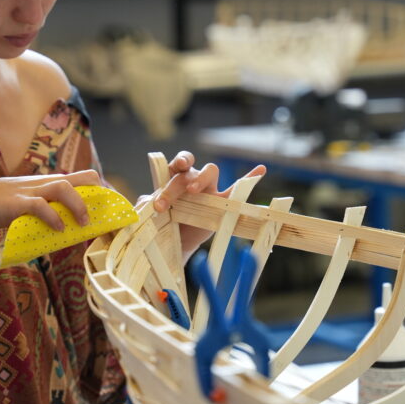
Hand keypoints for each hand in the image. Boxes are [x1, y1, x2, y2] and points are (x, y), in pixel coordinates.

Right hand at [0, 169, 101, 230]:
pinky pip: (39, 205)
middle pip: (81, 178)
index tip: (111, 207)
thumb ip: (48, 213)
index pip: (83, 178)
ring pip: (62, 187)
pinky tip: (58, 228)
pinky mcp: (16, 203)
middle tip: (102, 216)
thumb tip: (67, 231)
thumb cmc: (2, 207)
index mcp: (48, 184)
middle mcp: (43, 183)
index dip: (100, 191)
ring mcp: (30, 191)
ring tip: (83, 223)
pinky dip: (52, 217)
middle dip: (97, 196)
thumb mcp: (30, 207)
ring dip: (77, 205)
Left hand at [148, 151, 265, 260]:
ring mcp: (208, 189)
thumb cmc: (163, 221)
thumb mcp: (151, 213)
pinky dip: (250, 178)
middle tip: (163, 204)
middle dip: (176, 185)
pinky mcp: (221, 203)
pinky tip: (260, 169)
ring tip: (193, 191)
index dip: (178, 161)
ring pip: (210, 171)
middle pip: (190, 171)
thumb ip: (146, 204)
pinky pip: (237, 189)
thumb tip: (144, 200)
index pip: (178, 162)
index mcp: (175, 176)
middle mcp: (192, 178)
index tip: (174, 169)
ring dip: (200, 178)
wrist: (175, 242)